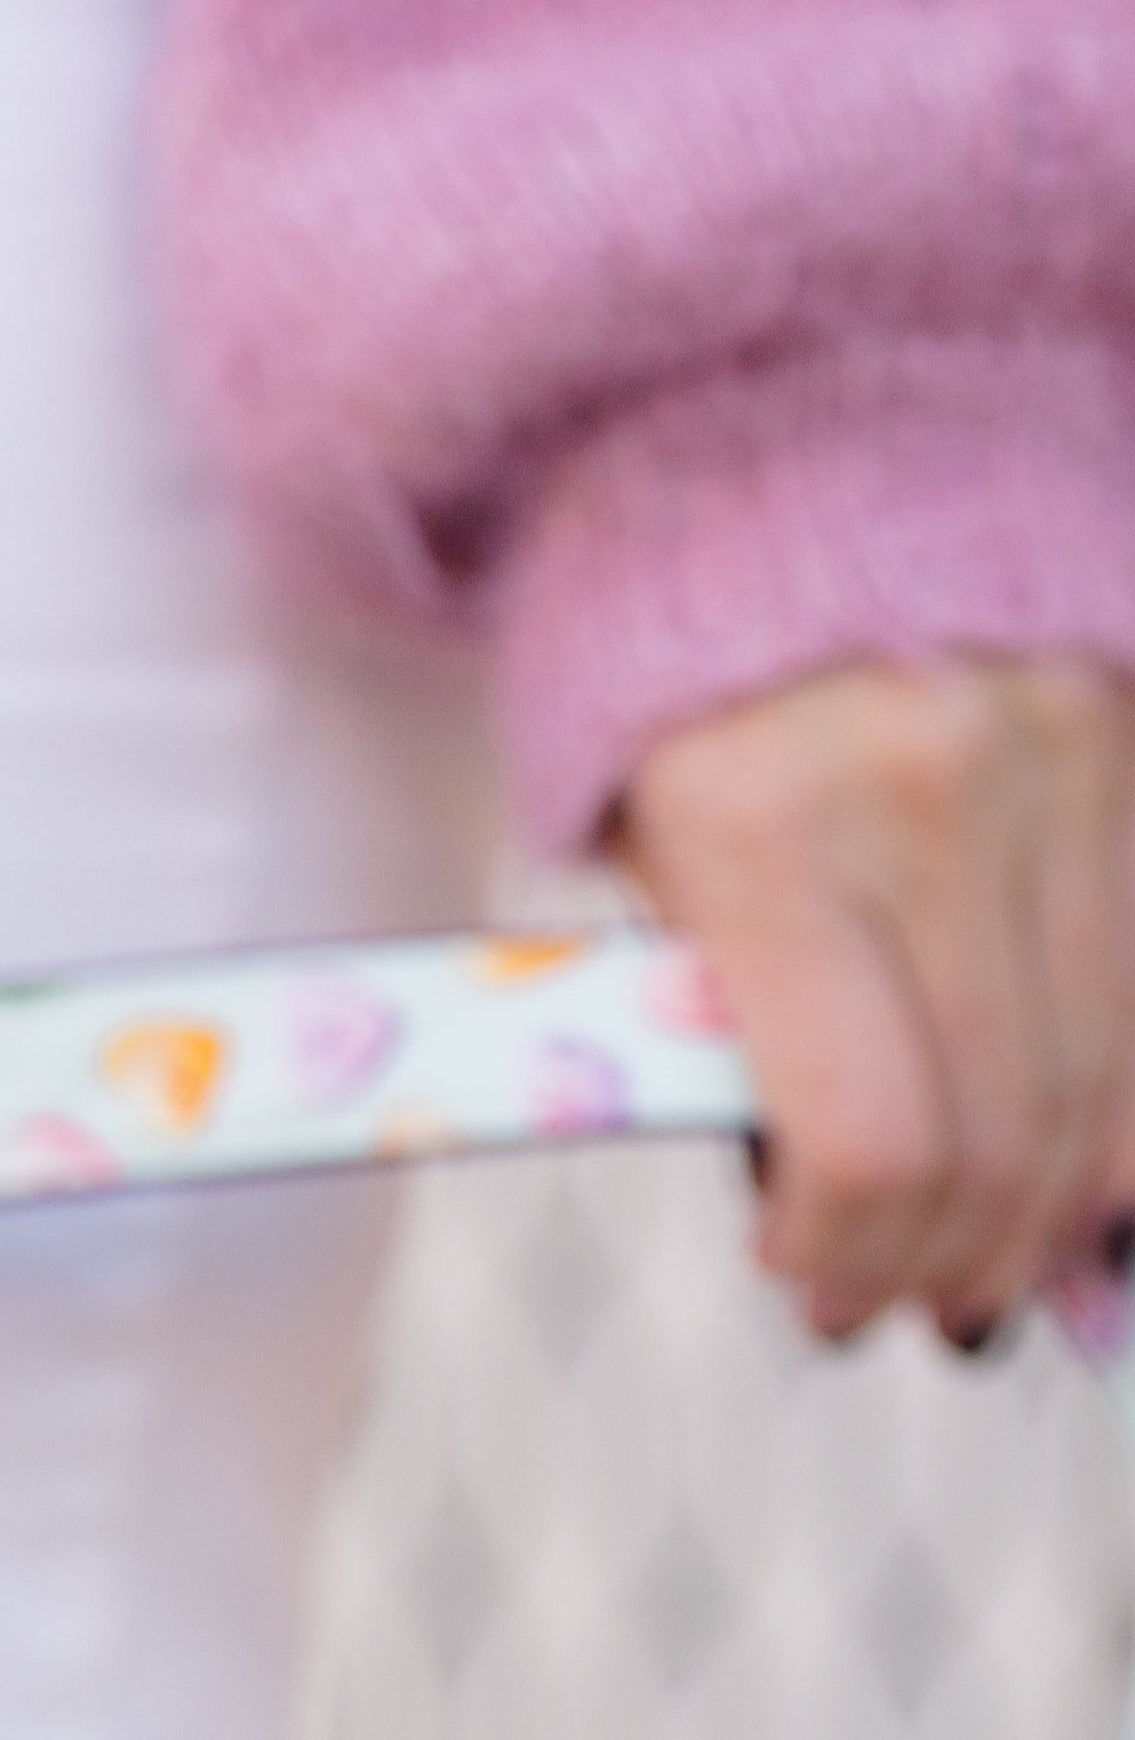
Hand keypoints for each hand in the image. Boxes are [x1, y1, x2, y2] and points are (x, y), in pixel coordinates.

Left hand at [612, 655, 1134, 1347]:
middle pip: (992, 1131)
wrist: (793, 433)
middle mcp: (933, 791)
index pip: (865, 1139)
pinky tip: (1082, 1177)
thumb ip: (729, 1025)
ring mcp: (1061, 754)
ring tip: (994, 1266)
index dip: (847, 1258)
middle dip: (948, 1260)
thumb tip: (826, 1217)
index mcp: (764, 833)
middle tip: (913, 1307)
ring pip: (1101, 1074)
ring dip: (1050, 1211)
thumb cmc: (689, 680)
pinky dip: (1126, 1108)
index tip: (813, 1290)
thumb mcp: (653, 860)